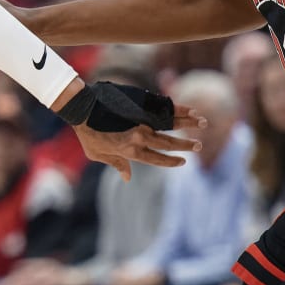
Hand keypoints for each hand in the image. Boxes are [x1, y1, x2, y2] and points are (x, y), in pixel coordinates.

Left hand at [73, 116, 202, 180]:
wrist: (82, 108)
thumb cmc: (87, 134)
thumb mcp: (98, 155)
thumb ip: (117, 164)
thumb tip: (128, 178)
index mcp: (130, 151)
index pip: (156, 158)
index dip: (171, 161)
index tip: (183, 161)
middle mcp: (139, 137)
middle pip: (168, 143)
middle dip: (185, 145)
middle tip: (198, 145)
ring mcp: (140, 120)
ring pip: (170, 124)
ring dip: (188, 124)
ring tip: (202, 124)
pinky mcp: (139, 106)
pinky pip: (162, 108)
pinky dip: (178, 109)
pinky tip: (190, 110)